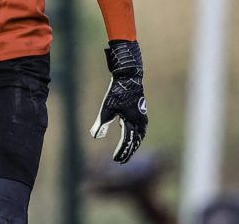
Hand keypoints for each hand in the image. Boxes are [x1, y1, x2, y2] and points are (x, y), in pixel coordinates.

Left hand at [90, 40, 147, 163]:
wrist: (129, 77)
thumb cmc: (117, 92)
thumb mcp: (107, 108)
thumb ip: (102, 123)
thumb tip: (96, 136)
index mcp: (132, 122)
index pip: (127, 142)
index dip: (121, 152)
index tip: (116, 160)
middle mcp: (140, 122)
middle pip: (135, 142)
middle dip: (128, 152)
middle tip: (121, 161)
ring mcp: (142, 118)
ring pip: (139, 137)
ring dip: (133, 145)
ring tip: (127, 152)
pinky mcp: (142, 113)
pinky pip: (140, 130)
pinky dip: (136, 136)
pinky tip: (130, 136)